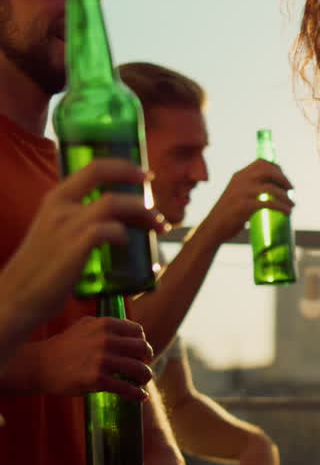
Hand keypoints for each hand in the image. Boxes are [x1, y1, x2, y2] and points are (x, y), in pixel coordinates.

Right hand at [0, 159, 166, 329]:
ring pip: (112, 203)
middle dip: (136, 183)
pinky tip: (126, 242)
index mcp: (56, 198)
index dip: (124, 166)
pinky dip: (123, 233)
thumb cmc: (43, 268)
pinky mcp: (73, 248)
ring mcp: (65, 226)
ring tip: (157, 227)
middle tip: (157, 205)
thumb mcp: (57, 233)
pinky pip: (107, 230)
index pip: (93, 167)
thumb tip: (119, 223)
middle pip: (104, 177)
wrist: (17, 297)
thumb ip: (80, 221)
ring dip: (141, 212)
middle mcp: (60, 206)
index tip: (145, 174)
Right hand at [25, 316, 153, 399]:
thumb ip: (107, 327)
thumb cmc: (63, 347)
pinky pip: (127, 388)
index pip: (138, 331)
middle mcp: (106, 339)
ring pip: (139, 369)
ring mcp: (102, 359)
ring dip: (145, 377)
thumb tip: (132, 332)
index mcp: (105, 325)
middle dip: (147, 359)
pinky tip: (141, 397)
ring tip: (142, 381)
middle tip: (142, 366)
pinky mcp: (97, 379)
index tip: (139, 352)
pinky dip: (137, 394)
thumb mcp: (84, 326)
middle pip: (142, 349)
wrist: (38, 365)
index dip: (142, 342)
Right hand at [199, 159, 292, 242]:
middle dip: (284, 179)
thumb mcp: (237, 193)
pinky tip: (287, 212)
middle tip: (292, 190)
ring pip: (271, 188)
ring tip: (292, 205)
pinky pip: (269, 204)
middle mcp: (241, 180)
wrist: (213, 228)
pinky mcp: (244, 206)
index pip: (262, 163)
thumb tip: (275, 190)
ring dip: (286, 197)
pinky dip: (282, 207)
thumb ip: (251, 188)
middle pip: (268, 171)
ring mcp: (242, 193)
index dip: (277, 169)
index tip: (285, 180)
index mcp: (239, 175)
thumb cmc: (228, 213)